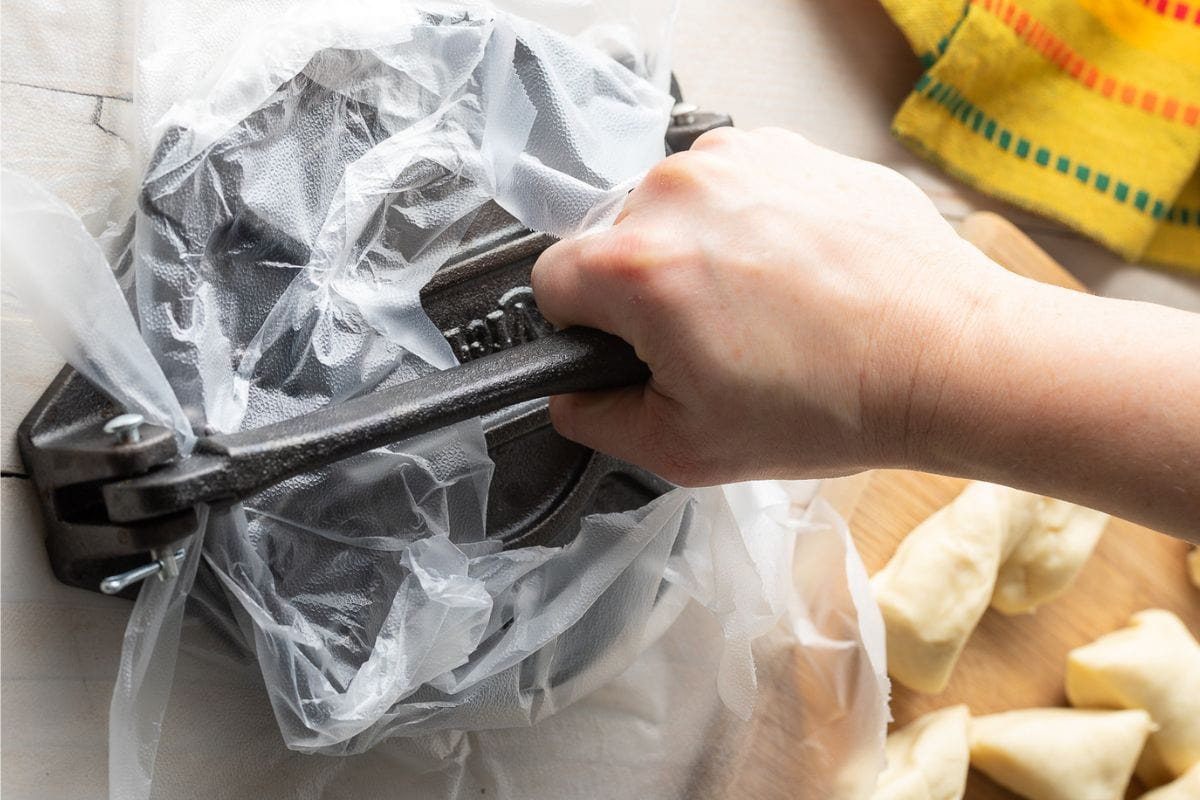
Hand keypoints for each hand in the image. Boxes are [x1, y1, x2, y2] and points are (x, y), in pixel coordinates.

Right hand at [531, 127, 1012, 484]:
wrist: (947, 356)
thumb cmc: (834, 401)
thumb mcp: (686, 448)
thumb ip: (597, 420)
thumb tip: (572, 394)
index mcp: (638, 266)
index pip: (549, 282)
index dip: (584, 329)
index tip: (632, 349)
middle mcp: (677, 192)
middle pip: (612, 242)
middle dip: (645, 291)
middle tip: (714, 341)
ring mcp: (738, 158)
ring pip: (672, 210)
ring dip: (696, 251)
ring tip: (764, 307)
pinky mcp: (787, 147)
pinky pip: (730, 185)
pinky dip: (746, 222)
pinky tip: (793, 272)